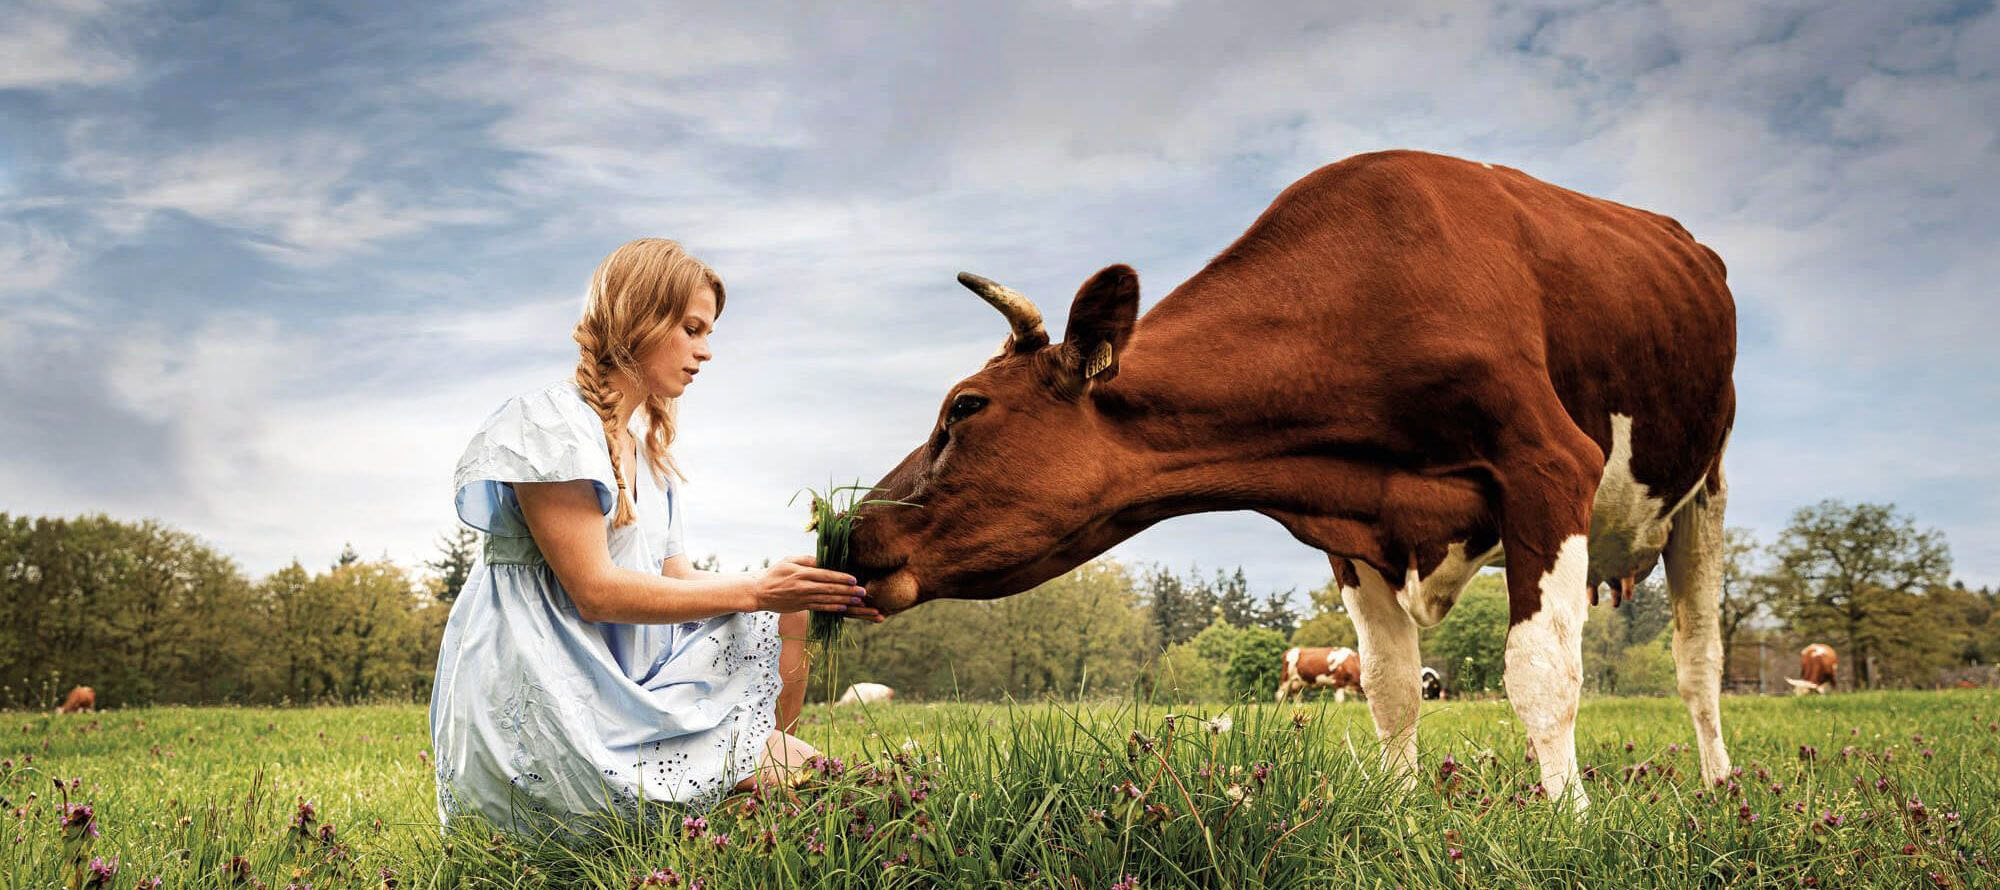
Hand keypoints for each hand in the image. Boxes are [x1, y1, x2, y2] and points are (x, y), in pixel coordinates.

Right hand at [753, 556, 873, 616]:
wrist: (759, 591)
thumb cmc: (775, 573)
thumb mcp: (789, 560)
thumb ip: (807, 559)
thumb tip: (824, 559)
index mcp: (802, 573)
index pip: (825, 575)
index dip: (841, 578)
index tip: (854, 579)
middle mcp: (804, 587)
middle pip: (830, 589)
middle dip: (848, 591)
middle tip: (863, 592)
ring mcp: (803, 598)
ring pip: (827, 600)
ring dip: (844, 600)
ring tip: (858, 601)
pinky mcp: (802, 606)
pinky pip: (820, 608)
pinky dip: (832, 608)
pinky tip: (843, 608)